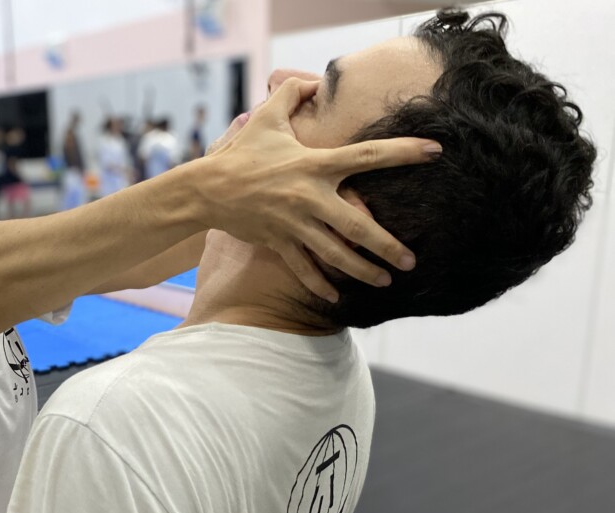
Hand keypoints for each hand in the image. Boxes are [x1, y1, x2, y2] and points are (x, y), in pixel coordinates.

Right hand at [197, 78, 439, 301]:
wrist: (206, 189)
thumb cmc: (241, 153)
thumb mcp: (266, 118)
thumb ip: (292, 95)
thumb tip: (314, 82)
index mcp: (315, 165)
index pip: (369, 156)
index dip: (404, 151)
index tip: (436, 152)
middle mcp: (310, 197)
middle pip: (358, 226)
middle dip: (387, 246)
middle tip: (411, 261)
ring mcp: (294, 224)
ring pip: (335, 253)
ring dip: (361, 271)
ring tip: (386, 282)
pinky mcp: (278, 242)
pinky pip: (303, 268)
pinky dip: (319, 284)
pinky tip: (336, 298)